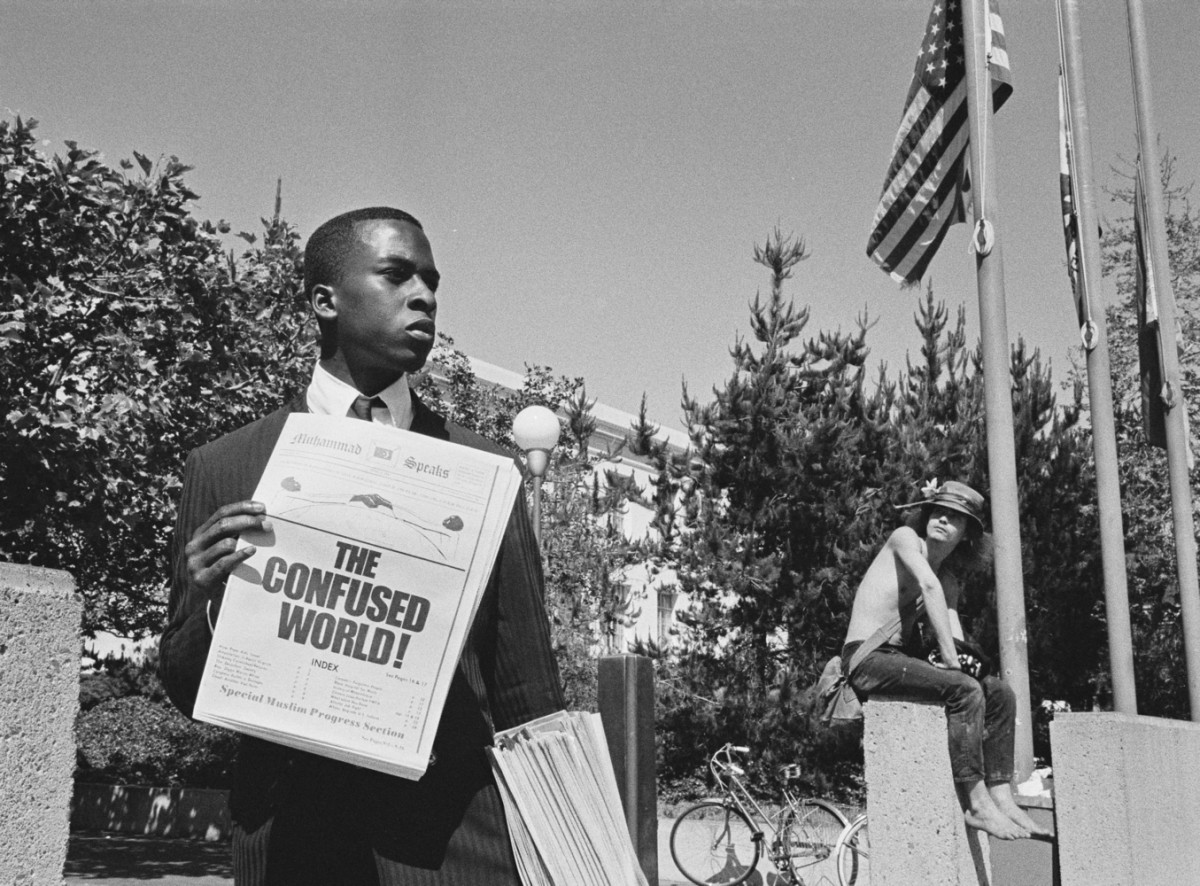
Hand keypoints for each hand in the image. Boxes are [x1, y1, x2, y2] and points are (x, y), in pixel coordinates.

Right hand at [184, 501, 271, 619]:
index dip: (242, 507)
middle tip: (268, 525)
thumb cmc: (227, 569)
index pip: (222, 513)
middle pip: (223, 525)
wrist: (217, 600)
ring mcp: (195, 563)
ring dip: (246, 541)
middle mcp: (194, 546)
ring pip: (224, 543)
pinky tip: (252, 551)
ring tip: (260, 543)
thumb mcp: (227, 548)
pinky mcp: (201, 579)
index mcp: (200, 533)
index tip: (262, 507)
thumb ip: (237, 533)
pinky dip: (240, 556)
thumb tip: (262, 515)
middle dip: (248, 522)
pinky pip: (224, 563)